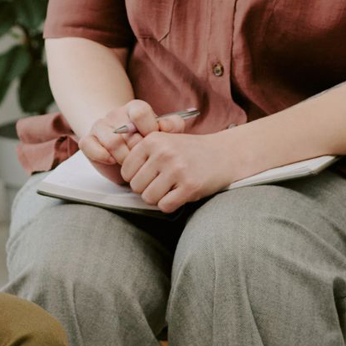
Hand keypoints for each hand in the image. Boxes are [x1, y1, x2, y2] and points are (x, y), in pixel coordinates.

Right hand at [80, 100, 190, 185]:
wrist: (124, 148)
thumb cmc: (145, 141)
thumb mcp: (163, 132)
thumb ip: (172, 126)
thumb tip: (166, 126)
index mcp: (135, 107)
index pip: (140, 112)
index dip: (149, 129)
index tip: (154, 142)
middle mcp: (116, 114)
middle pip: (127, 132)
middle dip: (137, 150)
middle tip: (143, 158)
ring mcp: (100, 125)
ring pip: (111, 142)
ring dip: (123, 157)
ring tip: (130, 163)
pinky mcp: (88, 140)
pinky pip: (90, 146)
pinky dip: (102, 156)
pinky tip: (112, 161)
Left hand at [119, 128, 248, 213]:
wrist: (225, 155)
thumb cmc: (190, 151)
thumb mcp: (165, 141)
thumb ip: (143, 153)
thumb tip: (121, 176)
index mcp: (153, 140)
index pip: (126, 171)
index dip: (135, 177)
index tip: (150, 175)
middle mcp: (164, 153)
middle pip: (136, 186)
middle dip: (147, 189)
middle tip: (163, 183)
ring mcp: (177, 170)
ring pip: (148, 198)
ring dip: (158, 198)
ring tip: (172, 188)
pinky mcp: (189, 186)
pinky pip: (165, 206)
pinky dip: (171, 205)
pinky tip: (180, 194)